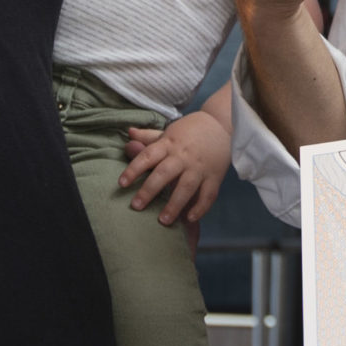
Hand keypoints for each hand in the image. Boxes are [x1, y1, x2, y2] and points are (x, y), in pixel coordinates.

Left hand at [122, 109, 228, 227]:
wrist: (223, 124)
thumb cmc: (192, 130)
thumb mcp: (170, 131)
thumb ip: (149, 136)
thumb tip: (129, 134)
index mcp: (169, 144)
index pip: (148, 156)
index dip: (134, 169)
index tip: (122, 183)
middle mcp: (183, 156)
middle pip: (164, 173)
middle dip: (149, 190)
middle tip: (136, 206)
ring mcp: (200, 167)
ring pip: (186, 187)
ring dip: (174, 204)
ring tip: (163, 221)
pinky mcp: (215, 176)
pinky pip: (208, 194)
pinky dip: (201, 208)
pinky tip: (190, 219)